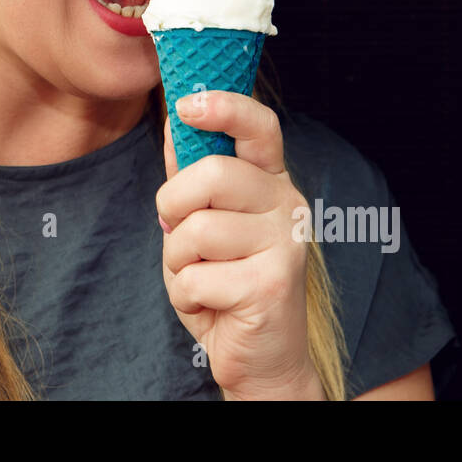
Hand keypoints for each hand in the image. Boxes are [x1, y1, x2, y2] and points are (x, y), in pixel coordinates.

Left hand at [156, 89, 322, 399]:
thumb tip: (177, 116)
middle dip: (174, 204)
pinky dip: (187, 295)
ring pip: (197, 229)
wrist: (258, 358)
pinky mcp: (272, 284)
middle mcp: (287, 205)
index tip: (186, 103)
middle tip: (178, 232)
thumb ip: (191, 173)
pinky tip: (212, 304)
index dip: (224, 107)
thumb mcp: (201, 222)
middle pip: (213, 173)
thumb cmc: (225, 282)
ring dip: (178, 261)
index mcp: (271, 181)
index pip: (260, 126)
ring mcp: (285, 244)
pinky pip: (196, 275)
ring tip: (202, 277)